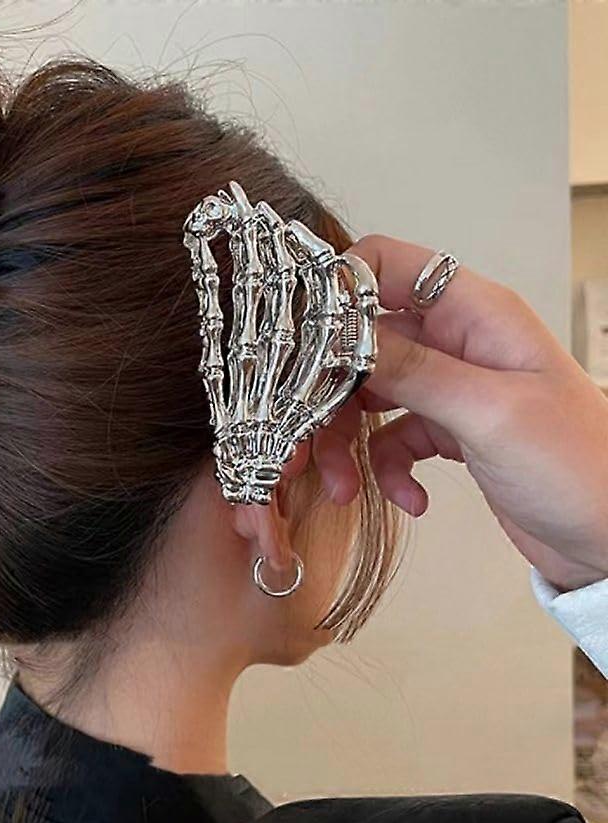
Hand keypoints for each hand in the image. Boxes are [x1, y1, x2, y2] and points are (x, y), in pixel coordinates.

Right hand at [310, 233, 607, 591]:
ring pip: (368, 396)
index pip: (386, 266)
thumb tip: (340, 335)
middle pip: (361, 344)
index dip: (336, 294)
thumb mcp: (490, 413)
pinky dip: (387, 470)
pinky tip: (411, 499)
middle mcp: (457, 342)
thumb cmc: (578, 465)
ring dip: (347, 442)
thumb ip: (412, 369)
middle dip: (329, 393)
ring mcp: (450, 388)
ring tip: (347, 487)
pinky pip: (391, 439)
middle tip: (306, 440)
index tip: (300, 344)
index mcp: (473, 313)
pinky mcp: (447, 432)